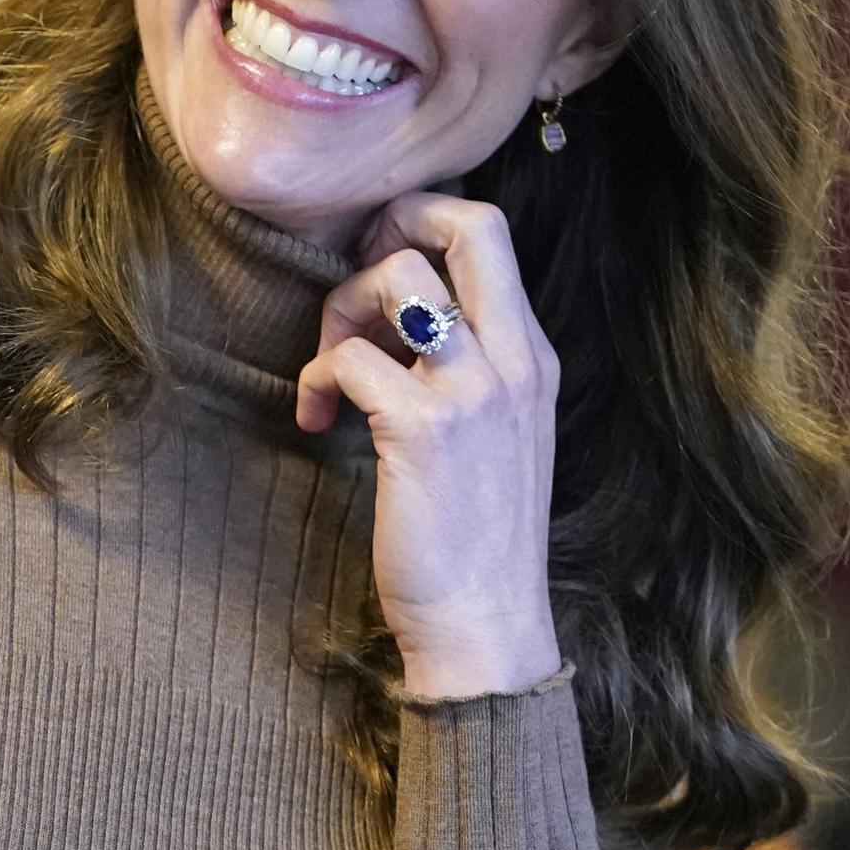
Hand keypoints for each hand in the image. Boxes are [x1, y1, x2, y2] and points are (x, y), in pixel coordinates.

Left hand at [294, 193, 562, 700]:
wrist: (486, 626)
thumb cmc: (473, 534)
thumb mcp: (493, 433)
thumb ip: (464, 365)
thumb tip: (396, 311)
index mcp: (534, 357)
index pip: (491, 233)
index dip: (421, 223)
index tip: (376, 269)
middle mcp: (516, 361)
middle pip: (470, 224)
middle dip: (393, 224)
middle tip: (354, 284)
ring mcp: (476, 392)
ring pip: (399, 276)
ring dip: (341, 307)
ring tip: (331, 366)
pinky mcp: (425, 429)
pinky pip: (351, 356)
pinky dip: (316, 376)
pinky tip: (316, 416)